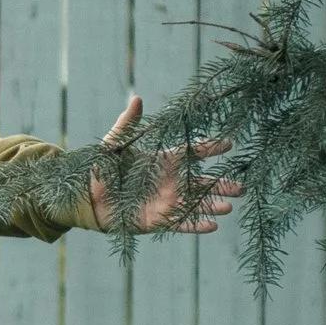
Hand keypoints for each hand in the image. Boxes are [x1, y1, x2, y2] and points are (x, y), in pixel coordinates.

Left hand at [87, 95, 241, 233]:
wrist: (85, 197)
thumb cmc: (100, 168)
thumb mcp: (114, 145)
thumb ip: (127, 125)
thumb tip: (137, 99)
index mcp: (163, 161)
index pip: (192, 152)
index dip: (210, 148)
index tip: (229, 144)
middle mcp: (169, 182)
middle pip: (202, 182)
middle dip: (222, 184)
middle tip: (240, 185)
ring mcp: (165, 202)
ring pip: (195, 203)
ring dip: (213, 205)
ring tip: (229, 205)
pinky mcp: (157, 221)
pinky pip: (181, 223)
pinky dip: (197, 225)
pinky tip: (213, 225)